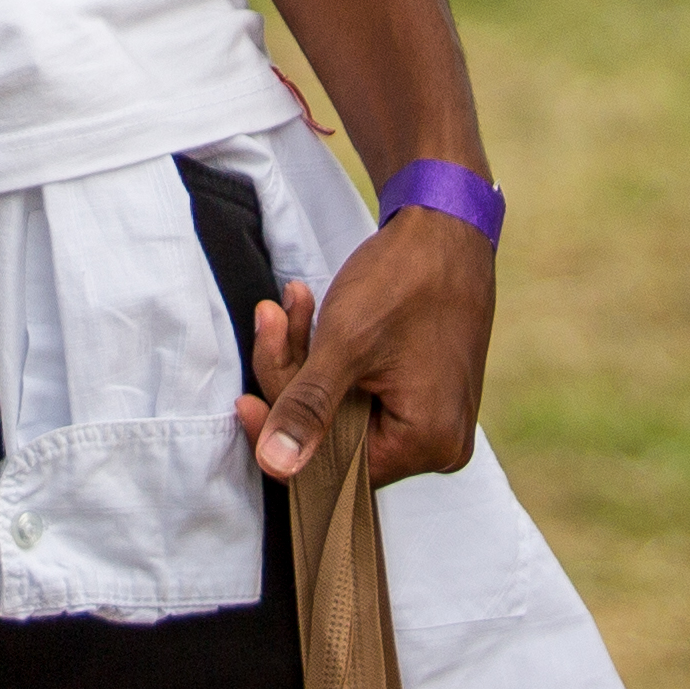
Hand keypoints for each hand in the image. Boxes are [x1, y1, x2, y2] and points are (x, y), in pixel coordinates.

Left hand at [234, 203, 496, 486]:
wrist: (446, 222)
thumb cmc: (406, 278)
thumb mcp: (345, 344)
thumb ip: (307, 408)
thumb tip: (275, 466)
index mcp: (428, 443)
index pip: (335, 465)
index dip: (285, 431)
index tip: (243, 400)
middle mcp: (439, 441)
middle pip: (337, 434)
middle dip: (294, 377)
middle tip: (270, 319)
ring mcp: (434, 413)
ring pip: (344, 406)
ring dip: (307, 356)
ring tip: (291, 303)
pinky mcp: (423, 386)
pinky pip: (362, 387)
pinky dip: (331, 353)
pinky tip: (310, 311)